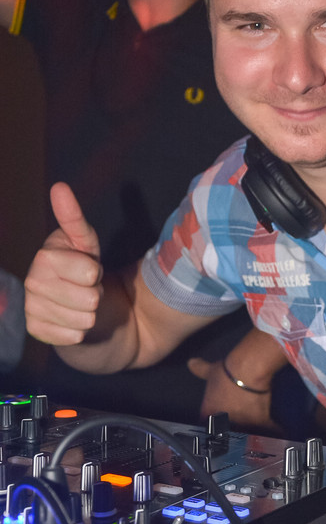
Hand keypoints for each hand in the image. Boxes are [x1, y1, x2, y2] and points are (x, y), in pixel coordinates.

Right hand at [24, 182, 102, 345]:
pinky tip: (74, 322)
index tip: (92, 269)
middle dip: (96, 295)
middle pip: (86, 297)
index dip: (95, 273)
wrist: (83, 308)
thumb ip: (74, 218)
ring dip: (90, 314)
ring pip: (82, 319)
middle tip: (88, 289)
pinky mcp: (37, 330)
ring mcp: (32, 307)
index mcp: (46, 255)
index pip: (86, 270)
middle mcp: (32, 281)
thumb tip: (59, 187)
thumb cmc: (87, 271)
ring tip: (82, 304)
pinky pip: (72, 336)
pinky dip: (81, 332)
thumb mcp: (86, 243)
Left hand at [187, 355, 281, 434]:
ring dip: (252, 436)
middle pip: (227, 436)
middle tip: (239, 431)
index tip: (219, 426)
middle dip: (233, 434)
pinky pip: (269, 431)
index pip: (207, 427)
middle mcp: (225, 423)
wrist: (246, 370)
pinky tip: (281, 432)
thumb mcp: (211, 370)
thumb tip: (192, 363)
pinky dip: (276, 431)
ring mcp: (243, 424)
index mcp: (210, 413)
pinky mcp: (260, 421)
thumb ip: (200, 369)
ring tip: (257, 435)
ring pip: (247, 437)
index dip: (213, 427)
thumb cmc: (227, 371)